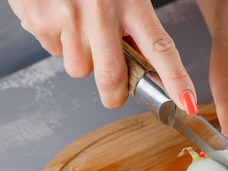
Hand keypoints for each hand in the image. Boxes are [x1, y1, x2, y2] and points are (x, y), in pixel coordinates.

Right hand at [7, 0, 197, 112]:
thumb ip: (136, 26)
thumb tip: (144, 65)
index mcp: (131, 0)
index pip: (161, 48)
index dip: (176, 80)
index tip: (187, 103)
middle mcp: (101, 9)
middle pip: (112, 78)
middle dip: (114, 95)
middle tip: (115, 91)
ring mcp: (69, 15)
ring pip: (79, 69)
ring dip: (82, 59)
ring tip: (79, 29)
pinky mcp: (40, 19)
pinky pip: (53, 52)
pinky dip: (57, 42)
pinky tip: (58, 18)